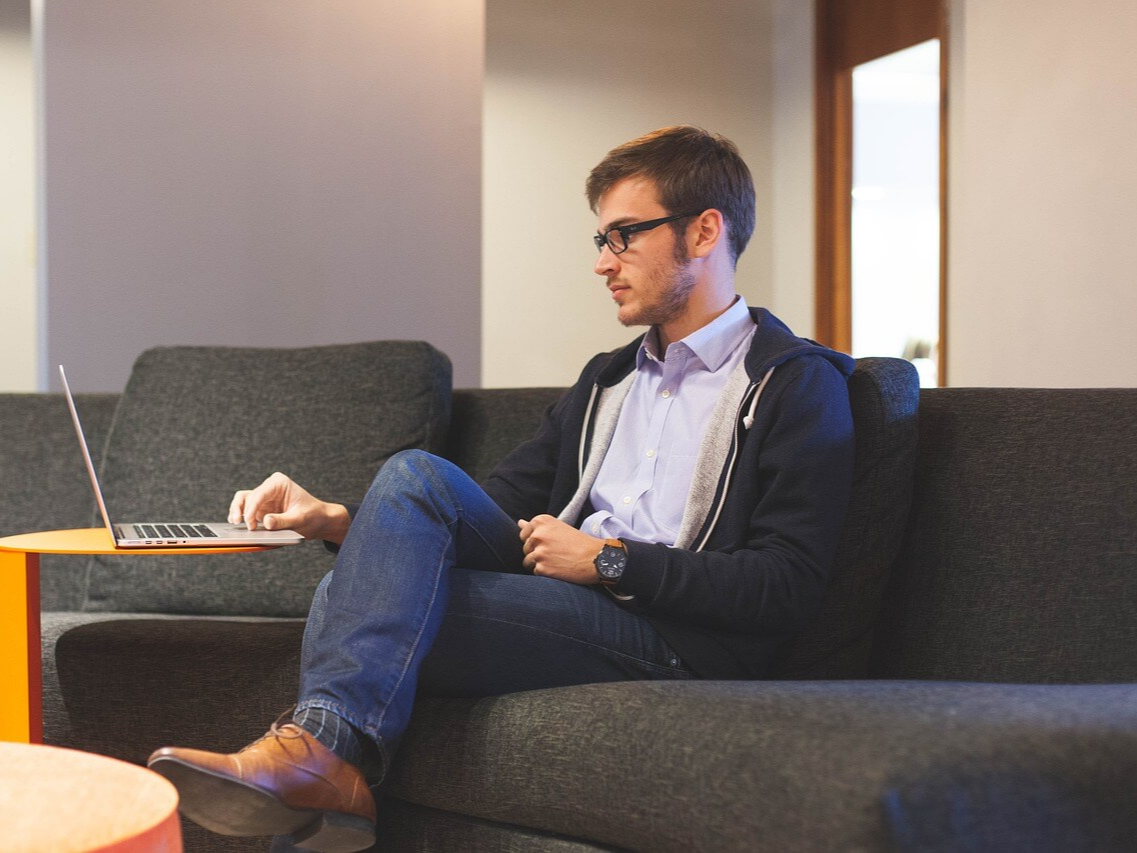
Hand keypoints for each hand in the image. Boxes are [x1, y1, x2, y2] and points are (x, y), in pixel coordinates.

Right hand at [228, 472, 351, 543]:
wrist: (320, 520)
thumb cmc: (313, 515)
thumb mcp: (300, 519)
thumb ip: (283, 521)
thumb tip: (265, 522)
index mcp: (279, 483)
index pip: (259, 494)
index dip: (251, 509)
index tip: (249, 523)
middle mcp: (269, 488)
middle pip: (247, 497)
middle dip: (242, 510)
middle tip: (238, 523)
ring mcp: (264, 499)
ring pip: (243, 502)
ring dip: (237, 511)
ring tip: (234, 523)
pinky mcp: (261, 509)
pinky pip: (246, 511)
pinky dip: (242, 517)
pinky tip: (238, 525)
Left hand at [518, 515, 602, 584]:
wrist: (596, 558)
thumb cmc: (579, 542)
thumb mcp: (558, 528)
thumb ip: (537, 527)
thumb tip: (519, 522)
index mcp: (541, 522)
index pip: (524, 534)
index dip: (536, 541)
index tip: (549, 543)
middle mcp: (537, 535)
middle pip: (525, 548)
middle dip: (536, 553)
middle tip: (556, 553)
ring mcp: (539, 552)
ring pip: (527, 561)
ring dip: (539, 564)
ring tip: (557, 562)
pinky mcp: (542, 568)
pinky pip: (535, 572)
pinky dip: (545, 573)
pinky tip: (558, 569)